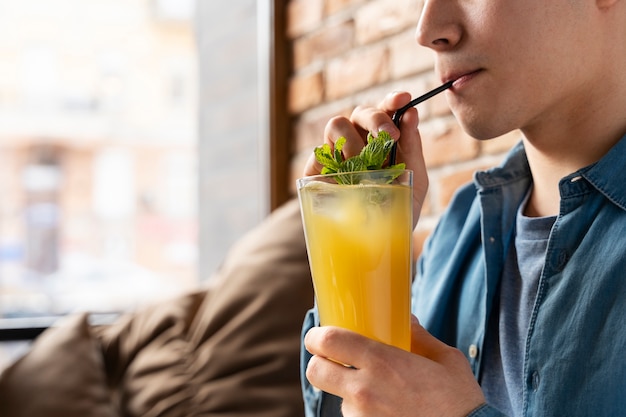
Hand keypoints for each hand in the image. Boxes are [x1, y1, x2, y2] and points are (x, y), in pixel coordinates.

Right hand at [303, 91, 428, 225]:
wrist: (378, 243)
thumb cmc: (399, 208)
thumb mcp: (414, 179)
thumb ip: (412, 147)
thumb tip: (411, 113)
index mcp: (382, 138)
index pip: (385, 110)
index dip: (392, 100)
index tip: (403, 99)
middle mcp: (358, 140)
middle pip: (360, 113)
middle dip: (376, 119)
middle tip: (389, 137)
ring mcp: (336, 154)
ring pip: (336, 124)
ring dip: (354, 141)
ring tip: (365, 167)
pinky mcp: (316, 172)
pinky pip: (319, 154)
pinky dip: (333, 163)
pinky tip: (346, 180)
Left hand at [304, 315, 485, 416]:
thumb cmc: (460, 400)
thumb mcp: (446, 360)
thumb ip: (420, 337)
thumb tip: (407, 320)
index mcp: (381, 362)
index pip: (328, 341)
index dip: (317, 336)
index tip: (321, 335)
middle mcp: (364, 390)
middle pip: (316, 371)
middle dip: (320, 363)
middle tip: (334, 359)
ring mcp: (362, 416)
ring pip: (337, 397)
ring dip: (347, 390)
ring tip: (377, 390)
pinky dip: (362, 411)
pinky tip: (386, 408)